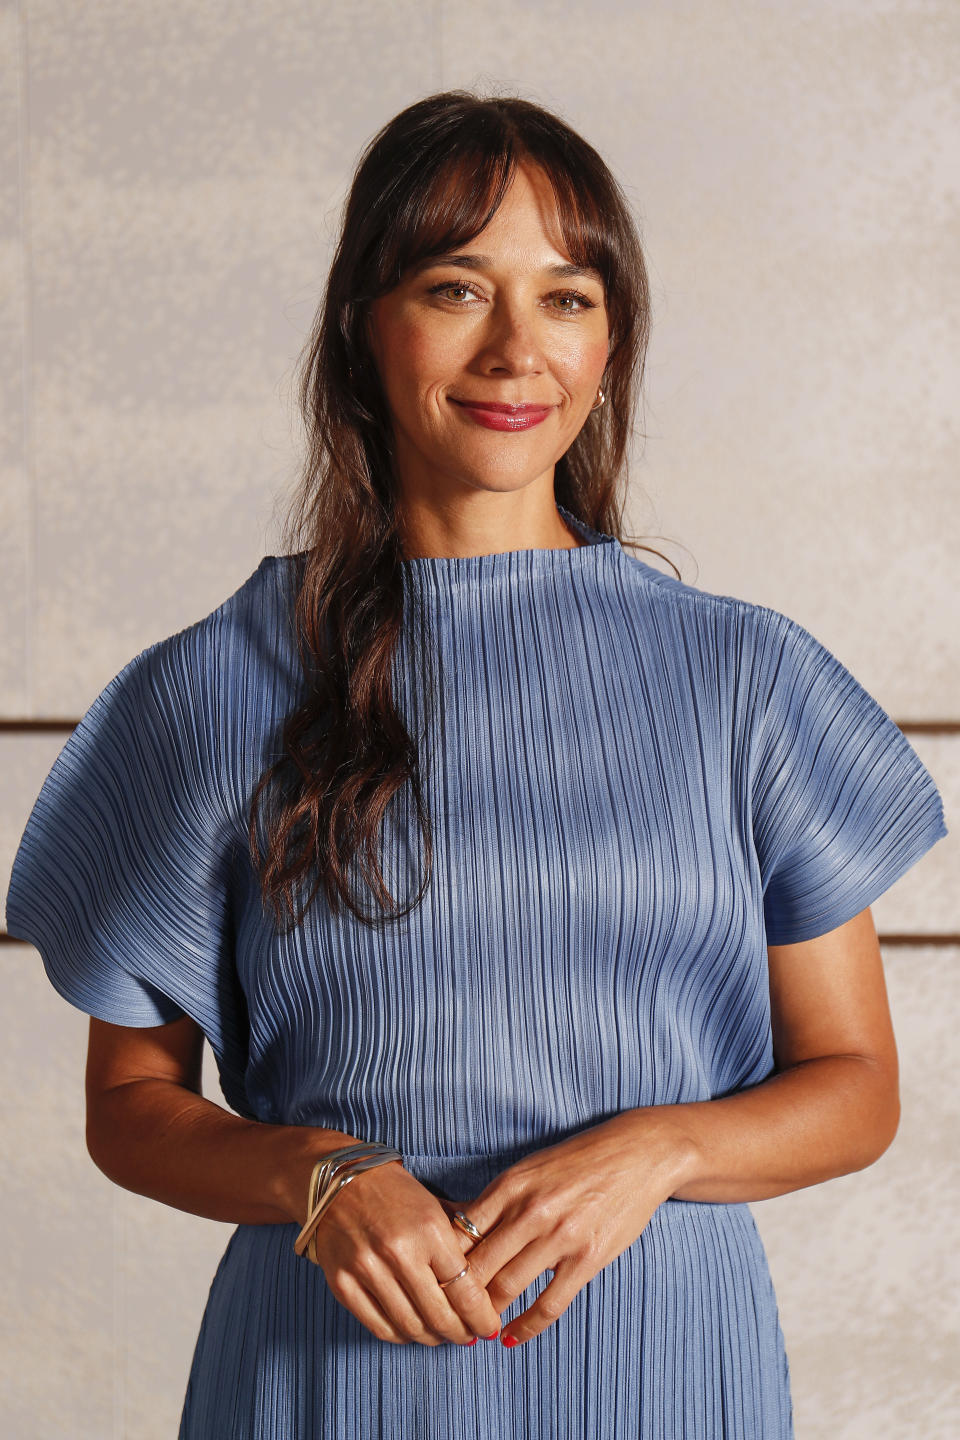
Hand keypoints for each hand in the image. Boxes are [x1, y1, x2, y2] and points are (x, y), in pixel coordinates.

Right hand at [307, 1160, 502, 1346]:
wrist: (339, 1180)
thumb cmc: (394, 1193)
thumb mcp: (435, 1205)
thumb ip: (464, 1237)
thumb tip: (494, 1270)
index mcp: (429, 1229)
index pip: (465, 1290)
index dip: (481, 1317)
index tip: (489, 1326)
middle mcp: (398, 1251)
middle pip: (440, 1316)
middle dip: (461, 1333)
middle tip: (469, 1336)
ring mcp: (367, 1270)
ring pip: (411, 1327)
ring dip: (433, 1338)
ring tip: (442, 1334)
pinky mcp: (343, 1285)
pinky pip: (380, 1328)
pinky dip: (402, 1336)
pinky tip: (413, 1330)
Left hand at [444, 1112, 695, 1346]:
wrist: (636, 1154)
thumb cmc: (577, 1161)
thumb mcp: (529, 1168)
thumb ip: (496, 1200)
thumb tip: (454, 1227)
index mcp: (510, 1185)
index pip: (459, 1233)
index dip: (440, 1263)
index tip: (429, 1283)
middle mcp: (530, 1211)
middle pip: (478, 1265)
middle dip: (456, 1296)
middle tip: (444, 1315)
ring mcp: (559, 1237)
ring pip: (507, 1288)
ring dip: (486, 1314)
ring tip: (474, 1329)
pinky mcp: (587, 1259)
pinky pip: (549, 1304)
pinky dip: (525, 1327)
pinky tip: (511, 1338)